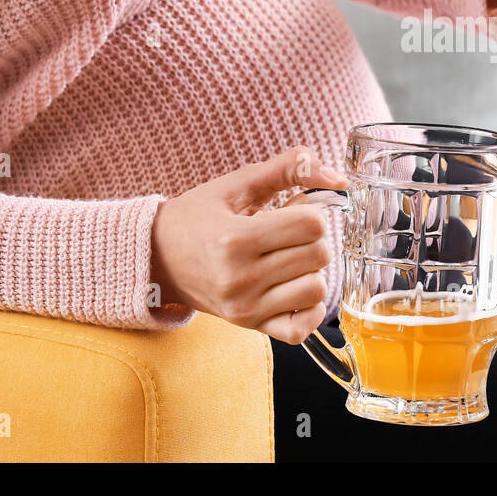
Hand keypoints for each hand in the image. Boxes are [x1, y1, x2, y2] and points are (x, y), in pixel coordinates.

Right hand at [150, 146, 347, 343]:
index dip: (312, 211)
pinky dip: (308, 307)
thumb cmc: (198, 216)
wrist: (157, 258)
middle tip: (289, 233)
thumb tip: (339, 179)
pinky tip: (293, 287)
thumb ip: (289, 168)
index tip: (293, 209)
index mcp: (236, 238)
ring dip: (311, 270)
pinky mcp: (249, 326)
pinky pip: (302, 327)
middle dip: (313, 238)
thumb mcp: (237, 183)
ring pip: (317, 289)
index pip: (311, 223)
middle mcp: (240, 278)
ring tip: (287, 258)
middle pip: (319, 255)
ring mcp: (245, 307)